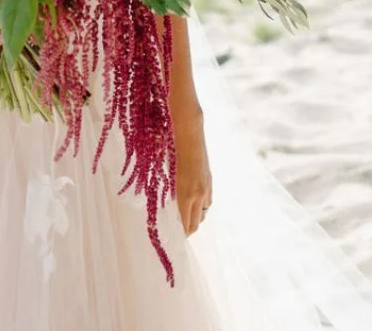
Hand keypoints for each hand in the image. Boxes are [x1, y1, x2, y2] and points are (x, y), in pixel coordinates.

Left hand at [174, 108, 211, 235]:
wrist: (189, 134)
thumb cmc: (170, 152)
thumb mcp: (165, 175)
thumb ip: (167, 193)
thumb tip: (161, 207)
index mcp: (185, 195)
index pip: (185, 225)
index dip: (180, 234)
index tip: (173, 238)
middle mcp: (198, 194)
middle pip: (195, 224)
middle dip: (187, 230)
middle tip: (177, 232)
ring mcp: (206, 188)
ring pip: (203, 214)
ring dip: (194, 218)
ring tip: (184, 219)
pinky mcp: (210, 181)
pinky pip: (207, 202)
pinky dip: (201, 206)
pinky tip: (194, 203)